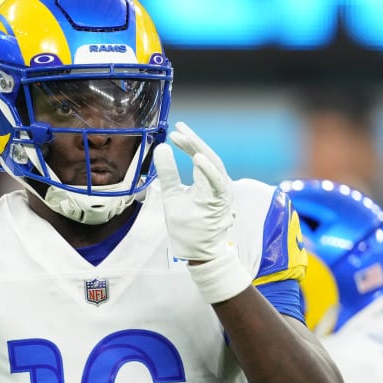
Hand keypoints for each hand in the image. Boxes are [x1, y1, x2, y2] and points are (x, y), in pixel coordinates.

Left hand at [152, 121, 233, 261]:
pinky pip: (218, 183)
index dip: (188, 143)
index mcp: (206, 181)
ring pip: (215, 165)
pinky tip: (198, 158)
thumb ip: (168, 173)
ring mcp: (221, 193)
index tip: (175, 131)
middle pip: (207, 156)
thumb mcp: (171, 195)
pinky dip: (209, 170)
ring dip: (200, 151)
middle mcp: (216, 184)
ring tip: (186, 139)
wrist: (197, 252)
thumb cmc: (187, 226)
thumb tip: (161, 147)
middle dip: (193, 141)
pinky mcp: (220, 203)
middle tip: (179, 129)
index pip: (199, 156)